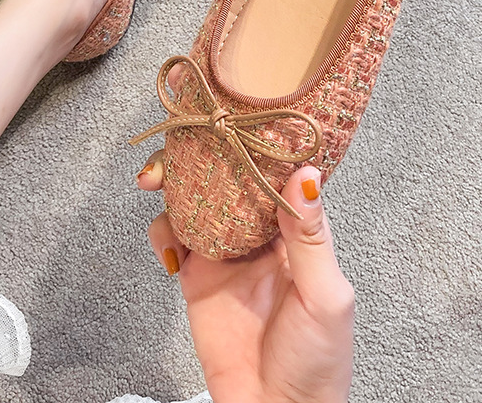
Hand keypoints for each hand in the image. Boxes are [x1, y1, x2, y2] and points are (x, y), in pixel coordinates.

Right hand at [137, 153, 353, 402]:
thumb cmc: (318, 362)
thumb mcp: (325, 297)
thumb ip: (309, 237)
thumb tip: (306, 174)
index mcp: (296, 230)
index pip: (274, 172)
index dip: (254, 143)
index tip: (232, 119)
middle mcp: (259, 231)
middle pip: (227, 177)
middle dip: (200, 155)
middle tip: (177, 146)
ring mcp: (225, 250)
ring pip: (195, 198)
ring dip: (173, 183)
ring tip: (155, 182)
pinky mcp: (196, 274)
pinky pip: (173, 237)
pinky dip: (163, 231)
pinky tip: (168, 245)